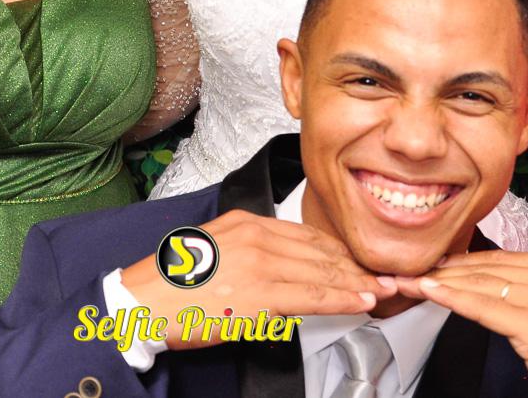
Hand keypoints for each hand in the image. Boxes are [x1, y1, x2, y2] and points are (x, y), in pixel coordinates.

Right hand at [120, 209, 394, 349]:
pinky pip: (313, 295)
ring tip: (383, 289)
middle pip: (320, 250)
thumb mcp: (216, 251)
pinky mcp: (261, 293)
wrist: (144, 304)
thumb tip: (281, 270)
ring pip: (323, 272)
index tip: (358, 260)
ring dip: (358, 282)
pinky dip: (343, 298)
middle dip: (356, 264)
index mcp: (246, 223)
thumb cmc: (173, 286)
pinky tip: (362, 301)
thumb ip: (251, 252)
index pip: (306, 234)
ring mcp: (260, 263)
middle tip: (383, 274)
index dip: (338, 249)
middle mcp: (256, 236)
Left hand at [401, 226, 527, 397]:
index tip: (441, 262)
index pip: (508, 259)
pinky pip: (484, 308)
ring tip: (411, 280)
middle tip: (415, 269)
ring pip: (483, 286)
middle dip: (448, 270)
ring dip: (441, 282)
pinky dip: (452, 298)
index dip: (470, 261)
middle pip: (492, 269)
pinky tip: (430, 292)